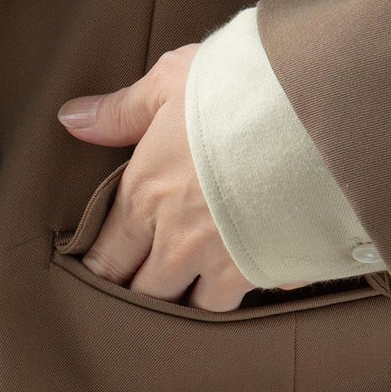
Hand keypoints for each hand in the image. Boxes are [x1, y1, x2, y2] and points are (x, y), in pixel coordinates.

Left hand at [57, 45, 302, 309]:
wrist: (318, 111)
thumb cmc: (241, 89)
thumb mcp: (173, 81)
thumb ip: (123, 110)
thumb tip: (72, 119)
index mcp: (145, 195)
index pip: (107, 256)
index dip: (99, 272)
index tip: (99, 276)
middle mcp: (177, 240)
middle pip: (145, 294)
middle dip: (139, 296)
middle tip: (140, 295)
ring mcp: (224, 262)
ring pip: (193, 310)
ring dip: (189, 305)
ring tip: (191, 298)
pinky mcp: (269, 271)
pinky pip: (249, 302)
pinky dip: (247, 297)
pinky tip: (251, 285)